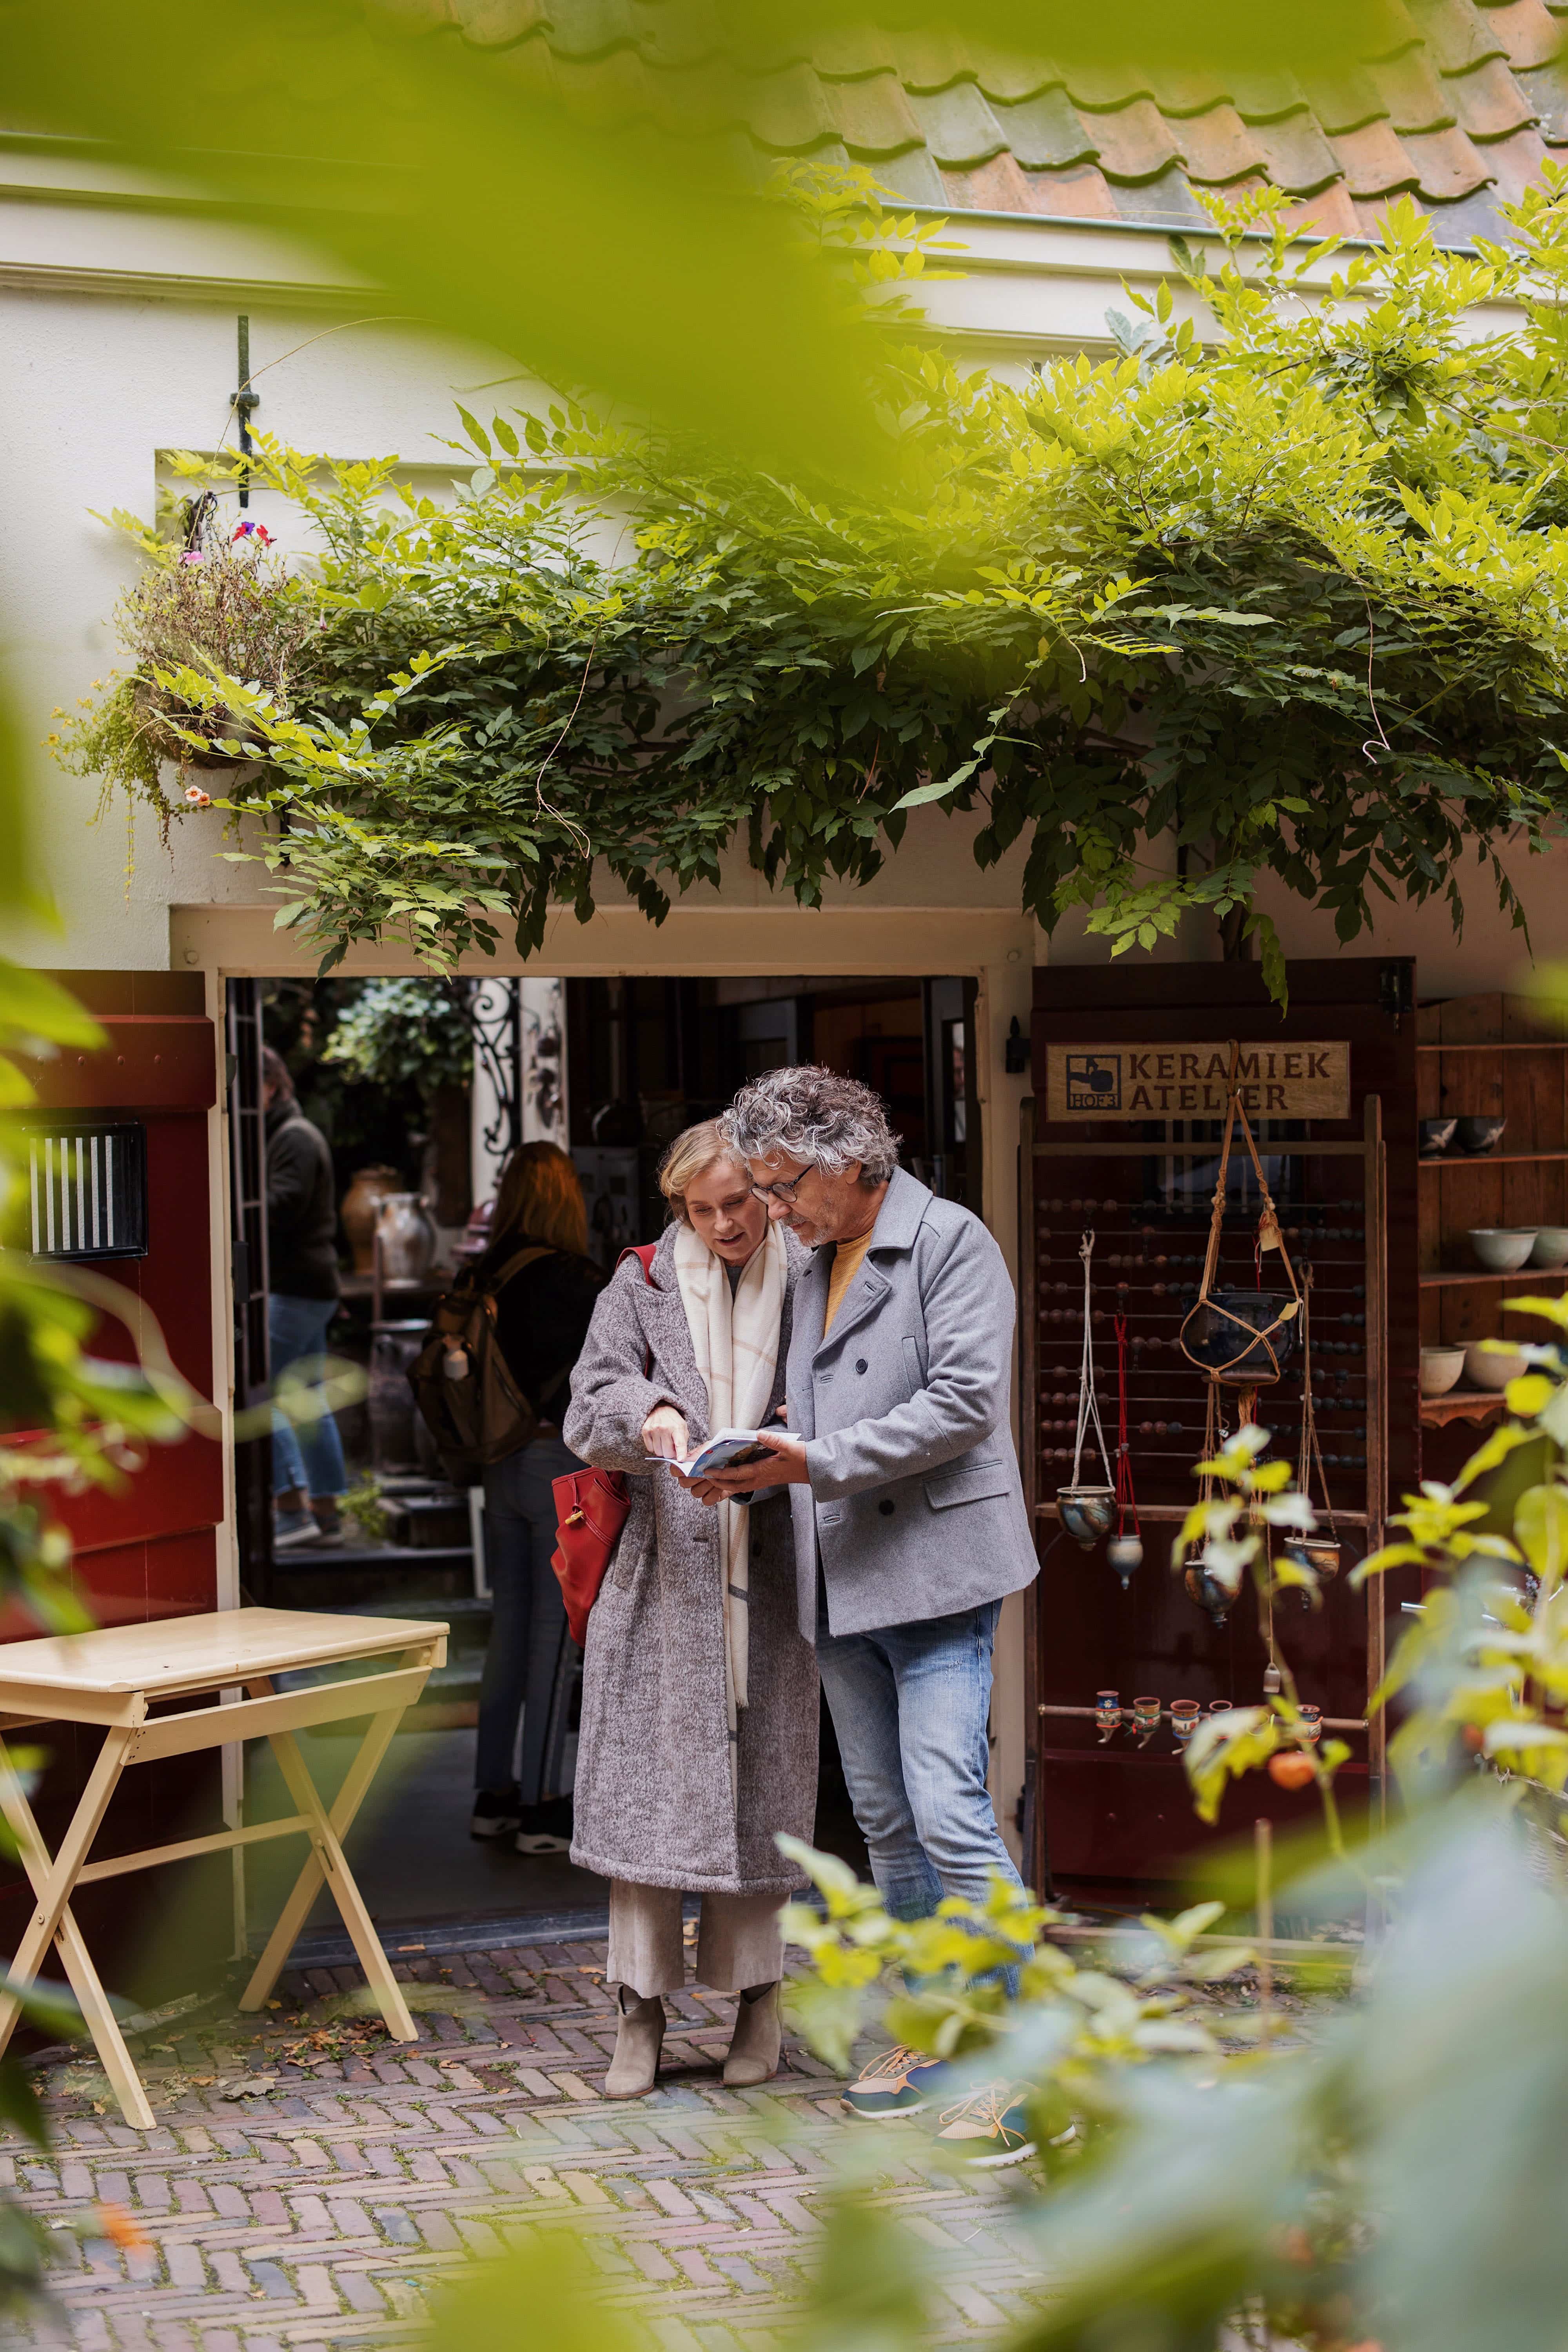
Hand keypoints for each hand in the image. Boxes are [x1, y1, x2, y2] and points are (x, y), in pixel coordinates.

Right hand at [641, 1404, 689, 1459]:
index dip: (681, 1453)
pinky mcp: (645, 1431)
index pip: (679, 1443)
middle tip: (671, 1446)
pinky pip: (650, 1449)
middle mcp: (664, 1428)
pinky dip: (654, 1447)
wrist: (660, 1408)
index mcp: (677, 1427)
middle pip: (667, 1453)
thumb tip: (680, 1458)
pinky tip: (657, 1439)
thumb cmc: (673, 1421)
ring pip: (658, 1453)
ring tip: (664, 1441)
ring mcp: (653, 1430)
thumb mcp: (683, 1428)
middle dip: (670, 1453)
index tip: (680, 1460)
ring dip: (662, 1450)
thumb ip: (683, 1443)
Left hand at [692, 1429, 810, 1494]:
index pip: (737, 1475)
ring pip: (736, 1487)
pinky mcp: (762, 1482)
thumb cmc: (799, 1457)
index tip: (708, 1471)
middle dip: (716, 1482)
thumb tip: (759, 1433)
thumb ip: (773, 1441)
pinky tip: (726, 1478)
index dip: (721, 1474)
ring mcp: (760, 1482)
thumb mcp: (788, 1447)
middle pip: (732, 1485)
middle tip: (703, 1475)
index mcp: (762, 1471)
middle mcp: (758, 1480)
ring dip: (723, 1484)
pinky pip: (743, 1486)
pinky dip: (732, 1483)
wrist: (810, 1469)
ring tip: (710, 1477)